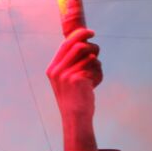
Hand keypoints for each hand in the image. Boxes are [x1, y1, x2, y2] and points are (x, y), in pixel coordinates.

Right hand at [47, 28, 101, 150]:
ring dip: (97, 64)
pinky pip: (95, 66)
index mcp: (52, 69)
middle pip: (79, 45)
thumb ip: (72, 62)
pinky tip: (94, 84)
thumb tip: (86, 42)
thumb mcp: (67, 79)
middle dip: (92, 47)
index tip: (91, 33)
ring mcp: (66, 74)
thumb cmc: (74, 98)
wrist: (75, 117)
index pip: (66, 44)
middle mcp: (57, 70)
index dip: (80, 34)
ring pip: (90, 56)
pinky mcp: (78, 78)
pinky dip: (99, 74)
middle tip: (97, 54)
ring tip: (94, 75)